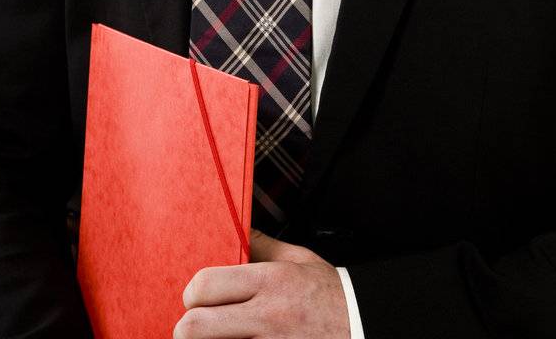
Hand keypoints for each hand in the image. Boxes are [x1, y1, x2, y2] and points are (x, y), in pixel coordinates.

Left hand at [176, 231, 349, 337]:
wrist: (367, 326)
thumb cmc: (332, 297)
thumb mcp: (300, 261)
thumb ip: (262, 245)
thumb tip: (234, 227)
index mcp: (270, 282)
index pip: (205, 285)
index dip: (191, 293)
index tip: (196, 298)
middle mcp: (268, 318)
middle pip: (195, 327)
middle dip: (188, 327)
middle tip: (197, 325)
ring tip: (218, 335)